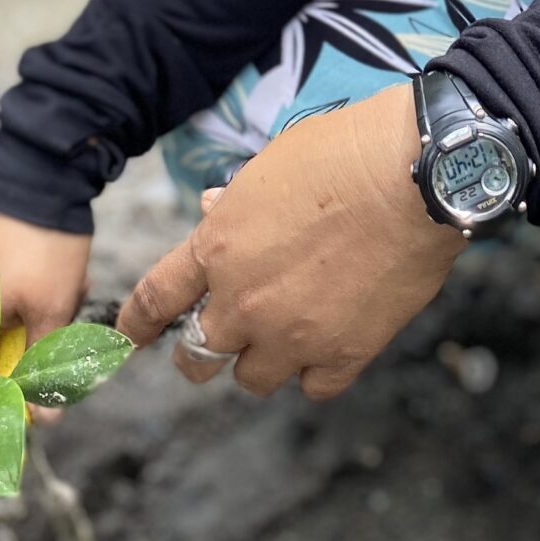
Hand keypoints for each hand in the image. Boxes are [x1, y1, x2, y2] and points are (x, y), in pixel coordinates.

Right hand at [0, 201, 91, 422]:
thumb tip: (44, 418)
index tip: (10, 413)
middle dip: (15, 355)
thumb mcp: (52, 309)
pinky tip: (54, 280)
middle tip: (56, 335)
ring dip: (23, 323)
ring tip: (65, 294)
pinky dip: (17, 298)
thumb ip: (41, 367)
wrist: (39, 171)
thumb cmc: (42, 245)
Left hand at [116, 84, 458, 400]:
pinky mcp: (344, 354)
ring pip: (252, 380)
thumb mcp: (270, 165)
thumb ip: (235, 202)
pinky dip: (316, 372)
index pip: (156, 300)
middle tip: (219, 340)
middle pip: (197, 356)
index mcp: (217, 250)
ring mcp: (293, 336)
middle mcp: (244, 303)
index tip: (126, 340)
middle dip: (200, 351)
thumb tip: (213, 210)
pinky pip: (313, 387)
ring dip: (261, 360)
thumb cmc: (342, 153)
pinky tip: (330, 345)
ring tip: (285, 337)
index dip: (135, 325)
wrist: (413, 176)